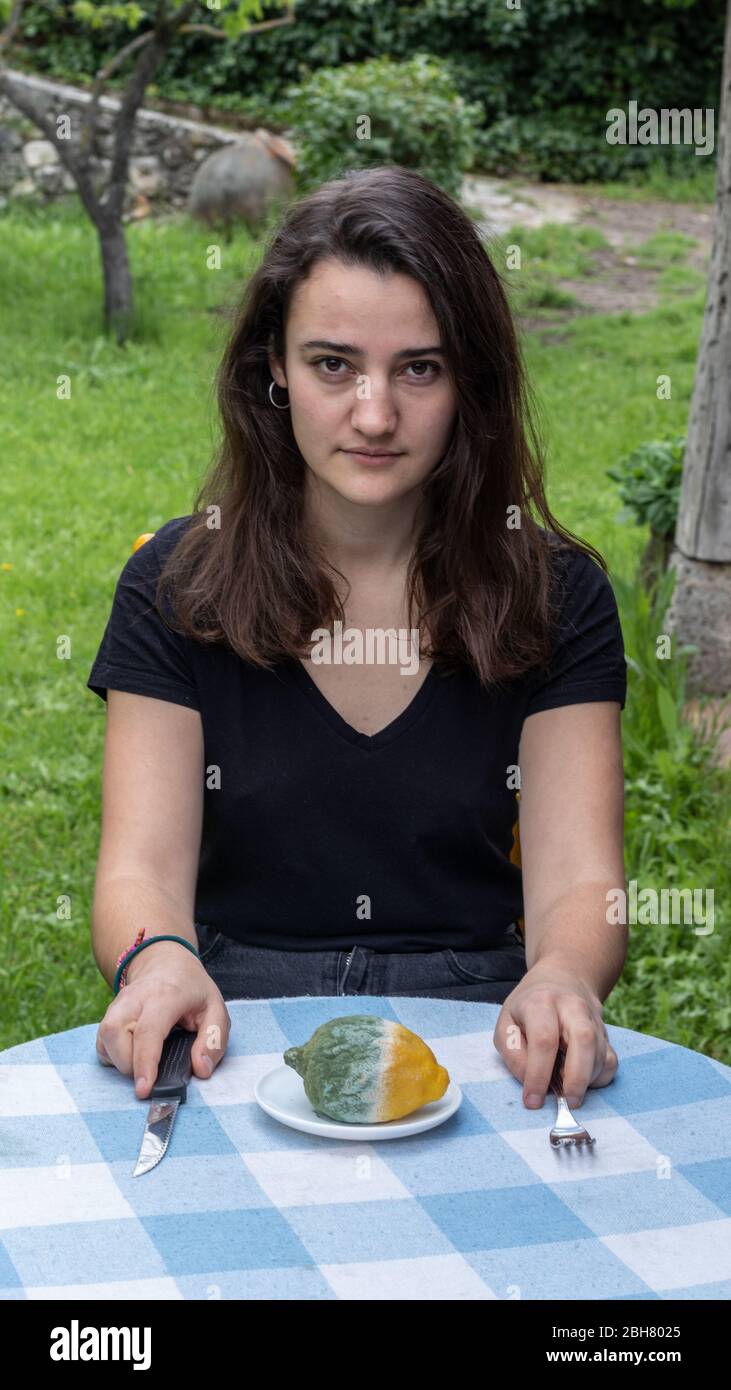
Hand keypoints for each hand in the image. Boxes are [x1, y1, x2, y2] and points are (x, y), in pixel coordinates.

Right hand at [96, 940, 230, 1098]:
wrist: (166, 964)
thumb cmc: (192, 990)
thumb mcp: (215, 1009)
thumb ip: (214, 1040)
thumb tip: (200, 1070)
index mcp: (165, 995)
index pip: (147, 1032)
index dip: (144, 1063)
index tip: (144, 1090)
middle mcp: (134, 998)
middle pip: (115, 1035)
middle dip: (129, 1065)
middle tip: (153, 1072)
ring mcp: (117, 1005)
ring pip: (104, 1039)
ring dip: (121, 1062)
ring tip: (146, 1063)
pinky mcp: (108, 1015)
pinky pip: (102, 1043)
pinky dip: (115, 1057)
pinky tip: (134, 1055)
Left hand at [493, 956, 617, 1109]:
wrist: (562, 979)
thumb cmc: (528, 1008)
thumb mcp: (506, 1024)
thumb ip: (513, 1054)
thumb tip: (531, 1082)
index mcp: (541, 1002)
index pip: (544, 1040)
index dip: (538, 1074)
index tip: (533, 1101)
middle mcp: (572, 1007)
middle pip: (584, 1040)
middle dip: (576, 1078)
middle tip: (566, 1102)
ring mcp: (594, 1020)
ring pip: (600, 1054)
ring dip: (585, 1081)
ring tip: (566, 1089)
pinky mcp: (607, 1034)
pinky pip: (610, 1061)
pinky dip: (598, 1078)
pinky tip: (581, 1079)